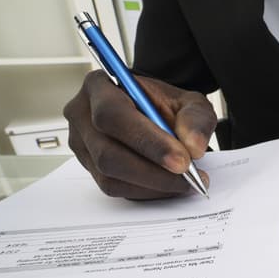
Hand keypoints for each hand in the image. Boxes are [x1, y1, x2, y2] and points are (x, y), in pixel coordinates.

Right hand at [63, 71, 216, 198]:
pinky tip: (169, 185)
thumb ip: (196, 117)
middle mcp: (82, 115)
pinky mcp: (89, 168)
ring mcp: (82, 144)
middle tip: (187, 176)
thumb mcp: (188, 101)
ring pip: (109, 175)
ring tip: (185, 182)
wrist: (155, 116)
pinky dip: (146, 191)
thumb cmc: (164, 105)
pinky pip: (114, 188)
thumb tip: (194, 147)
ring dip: (152, 184)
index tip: (182, 159)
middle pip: (107, 152)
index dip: (147, 140)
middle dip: (151, 170)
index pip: (113, 114)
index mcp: (99, 86)